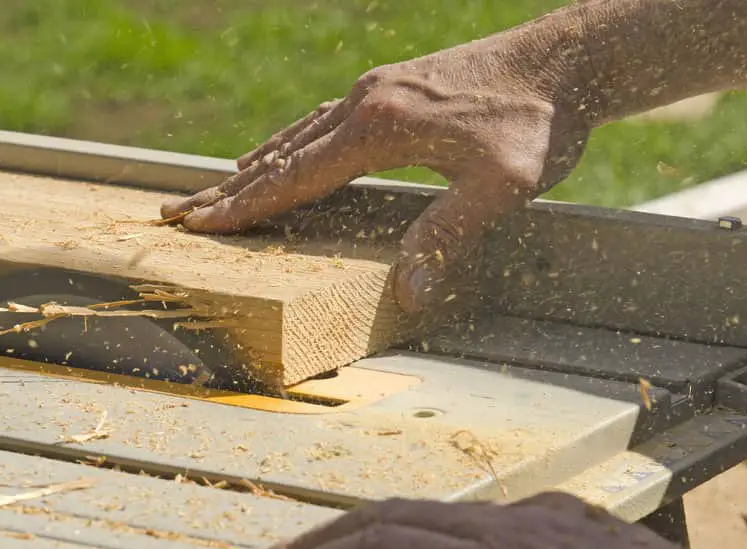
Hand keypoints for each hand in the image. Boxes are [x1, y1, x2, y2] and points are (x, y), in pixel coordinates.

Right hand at [161, 24, 592, 312]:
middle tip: (177, 213)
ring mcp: (376, 90)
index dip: (243, 207)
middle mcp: (364, 101)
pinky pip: (322, 121)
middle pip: (279, 154)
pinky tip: (286, 151)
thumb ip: (450, 235)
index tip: (196, 225)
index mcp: (378, 127)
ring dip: (253, 166)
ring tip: (217, 189)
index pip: (294, 178)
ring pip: (296, 134)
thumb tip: (411, 292)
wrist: (570, 58)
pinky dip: (290, 144)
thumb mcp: (502, 187)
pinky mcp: (393, 87)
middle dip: (227, 190)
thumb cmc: (539, 123)